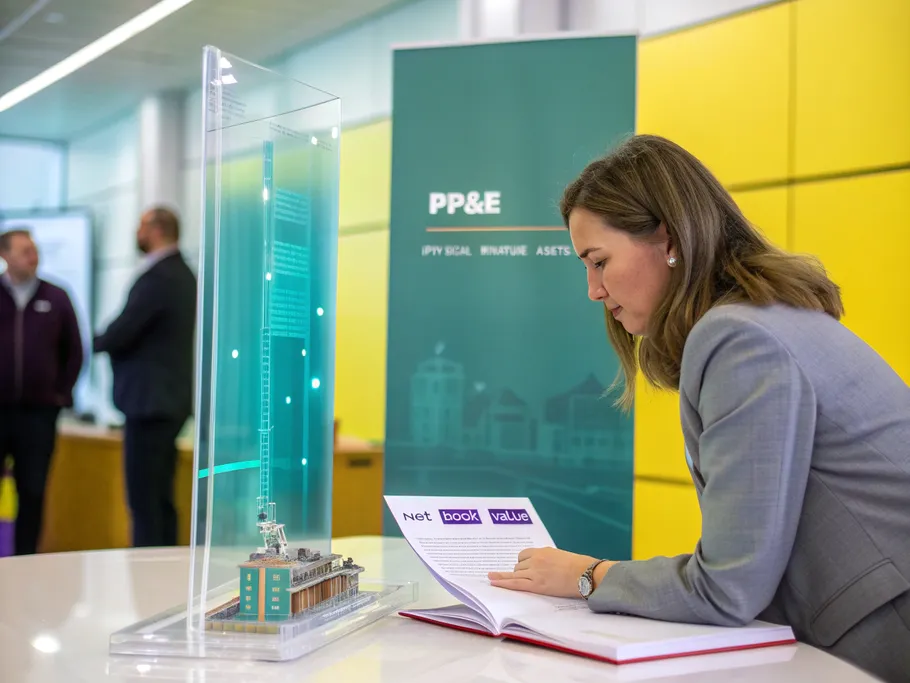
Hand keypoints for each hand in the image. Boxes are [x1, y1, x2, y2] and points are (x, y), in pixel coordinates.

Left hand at [488, 547, 615, 597]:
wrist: (586, 575)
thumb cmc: (577, 567)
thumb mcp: (559, 556)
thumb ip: (546, 559)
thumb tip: (539, 566)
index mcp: (542, 551)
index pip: (523, 555)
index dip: (523, 562)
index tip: (525, 567)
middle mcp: (536, 559)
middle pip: (518, 565)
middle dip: (521, 571)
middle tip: (530, 579)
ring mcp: (535, 572)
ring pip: (516, 574)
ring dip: (515, 578)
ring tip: (503, 580)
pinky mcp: (536, 585)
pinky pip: (515, 583)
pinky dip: (502, 582)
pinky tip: (492, 581)